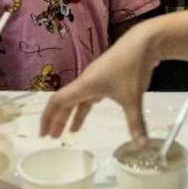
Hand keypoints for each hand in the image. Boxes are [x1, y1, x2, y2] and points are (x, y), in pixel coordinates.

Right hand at [40, 23, 158, 145]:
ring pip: (79, 98)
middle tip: (53, 137)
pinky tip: (90, 109)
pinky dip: (86, 105)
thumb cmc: (132, 68)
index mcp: (85, 85)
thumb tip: (141, 146)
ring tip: (71, 131)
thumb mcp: (133, 98)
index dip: (48, 118)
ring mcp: (96, 78)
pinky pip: (90, 94)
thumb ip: (135, 123)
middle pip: (66, 101)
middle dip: (58, 120)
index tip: (43, 134)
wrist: (144, 42)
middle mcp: (86, 81)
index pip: (58, 102)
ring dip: (73, 114)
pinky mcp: (107, 76)